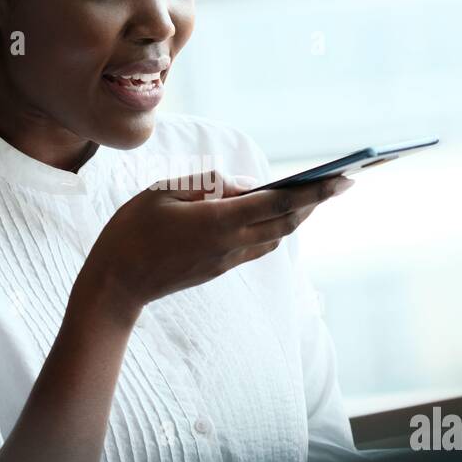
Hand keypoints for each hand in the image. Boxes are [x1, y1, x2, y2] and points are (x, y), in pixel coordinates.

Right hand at [82, 169, 352, 311]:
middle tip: (341, 182)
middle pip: (287, 221)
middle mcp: (231, 243)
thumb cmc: (132, 230)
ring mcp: (227, 260)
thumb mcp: (164, 191)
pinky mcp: (220, 269)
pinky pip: (260, 247)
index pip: (280, 202)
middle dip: (317, 202)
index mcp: (219, 221)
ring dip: (298, 216)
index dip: (316, 191)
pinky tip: (275, 216)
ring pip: (276, 236)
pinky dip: (276, 228)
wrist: (117, 284)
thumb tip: (245, 186)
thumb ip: (209, 184)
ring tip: (312, 195)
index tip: (344, 178)